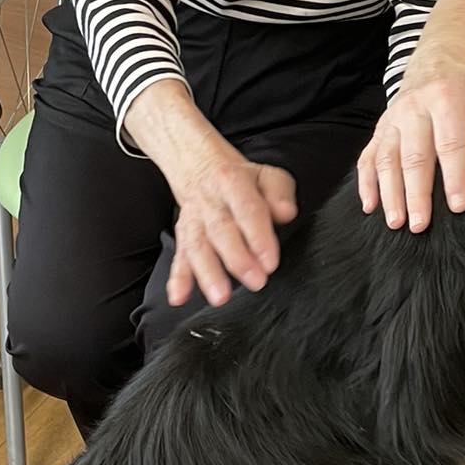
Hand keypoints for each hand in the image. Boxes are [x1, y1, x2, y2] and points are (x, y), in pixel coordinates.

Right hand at [166, 137, 297, 308]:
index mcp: (232, 183)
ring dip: (207, 273)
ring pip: (197, 246)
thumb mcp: (265, 175)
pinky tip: (179, 297)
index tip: (270, 261)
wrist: (198, 166)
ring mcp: (193, 221)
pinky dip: (178, 279)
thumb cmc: (239, 178)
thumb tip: (286, 212)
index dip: (259, 236)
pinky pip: (179, 257)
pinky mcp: (183, 236)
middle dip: (238, 259)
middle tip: (255, 281)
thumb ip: (278, 192)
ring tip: (219, 296)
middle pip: (221, 231)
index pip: (247, 209)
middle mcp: (209, 203)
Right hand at [357, 59, 464, 230]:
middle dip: (416, 193)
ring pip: (388, 159)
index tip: (458, 205)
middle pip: (414, 156)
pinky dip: (365, 182)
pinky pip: (368, 156)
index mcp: (444, 97)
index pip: (450, 143)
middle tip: (420, 224)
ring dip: (390, 193)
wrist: (437, 60)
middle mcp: (413, 108)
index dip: (454, 176)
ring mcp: (393, 120)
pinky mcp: (380, 129)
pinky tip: (369, 206)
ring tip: (396, 223)